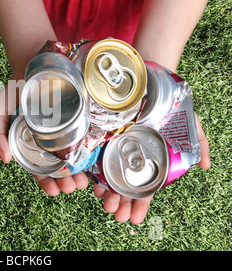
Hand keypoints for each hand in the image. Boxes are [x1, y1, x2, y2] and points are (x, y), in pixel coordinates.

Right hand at [0, 73, 88, 195]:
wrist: (34, 61)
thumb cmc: (15, 88)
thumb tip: (5, 160)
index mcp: (31, 141)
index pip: (38, 168)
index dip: (45, 182)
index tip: (53, 191)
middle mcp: (49, 138)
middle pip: (59, 166)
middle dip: (65, 181)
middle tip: (73, 188)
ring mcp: (66, 128)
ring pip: (74, 156)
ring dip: (80, 172)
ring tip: (84, 182)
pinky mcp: (80, 117)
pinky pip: (86, 138)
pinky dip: (90, 153)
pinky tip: (95, 163)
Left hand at [92, 112, 210, 223]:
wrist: (151, 80)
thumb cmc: (170, 103)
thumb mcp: (190, 124)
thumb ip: (198, 144)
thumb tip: (207, 166)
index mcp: (150, 160)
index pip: (144, 187)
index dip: (140, 204)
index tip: (135, 219)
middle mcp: (132, 156)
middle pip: (124, 186)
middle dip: (121, 203)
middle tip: (117, 215)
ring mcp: (115, 147)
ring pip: (108, 175)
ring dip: (107, 193)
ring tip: (106, 205)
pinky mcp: (102, 136)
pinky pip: (95, 157)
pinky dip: (93, 173)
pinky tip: (93, 185)